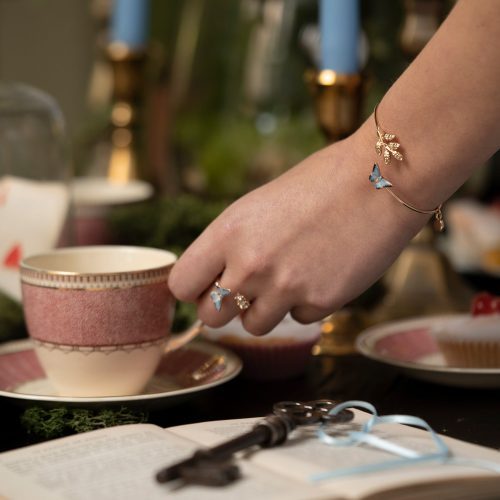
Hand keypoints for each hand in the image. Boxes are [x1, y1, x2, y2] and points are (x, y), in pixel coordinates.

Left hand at [168, 130, 427, 334]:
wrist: (380, 180)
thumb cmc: (320, 183)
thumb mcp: (259, 206)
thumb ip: (233, 244)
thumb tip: (218, 276)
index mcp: (228, 232)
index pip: (181, 284)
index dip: (193, 288)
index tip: (206, 285)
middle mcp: (249, 266)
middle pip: (209, 317)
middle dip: (224, 307)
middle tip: (246, 290)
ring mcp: (284, 289)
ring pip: (253, 326)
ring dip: (266, 309)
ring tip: (291, 276)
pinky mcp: (319, 304)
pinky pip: (297, 319)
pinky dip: (305, 304)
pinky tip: (323, 273)